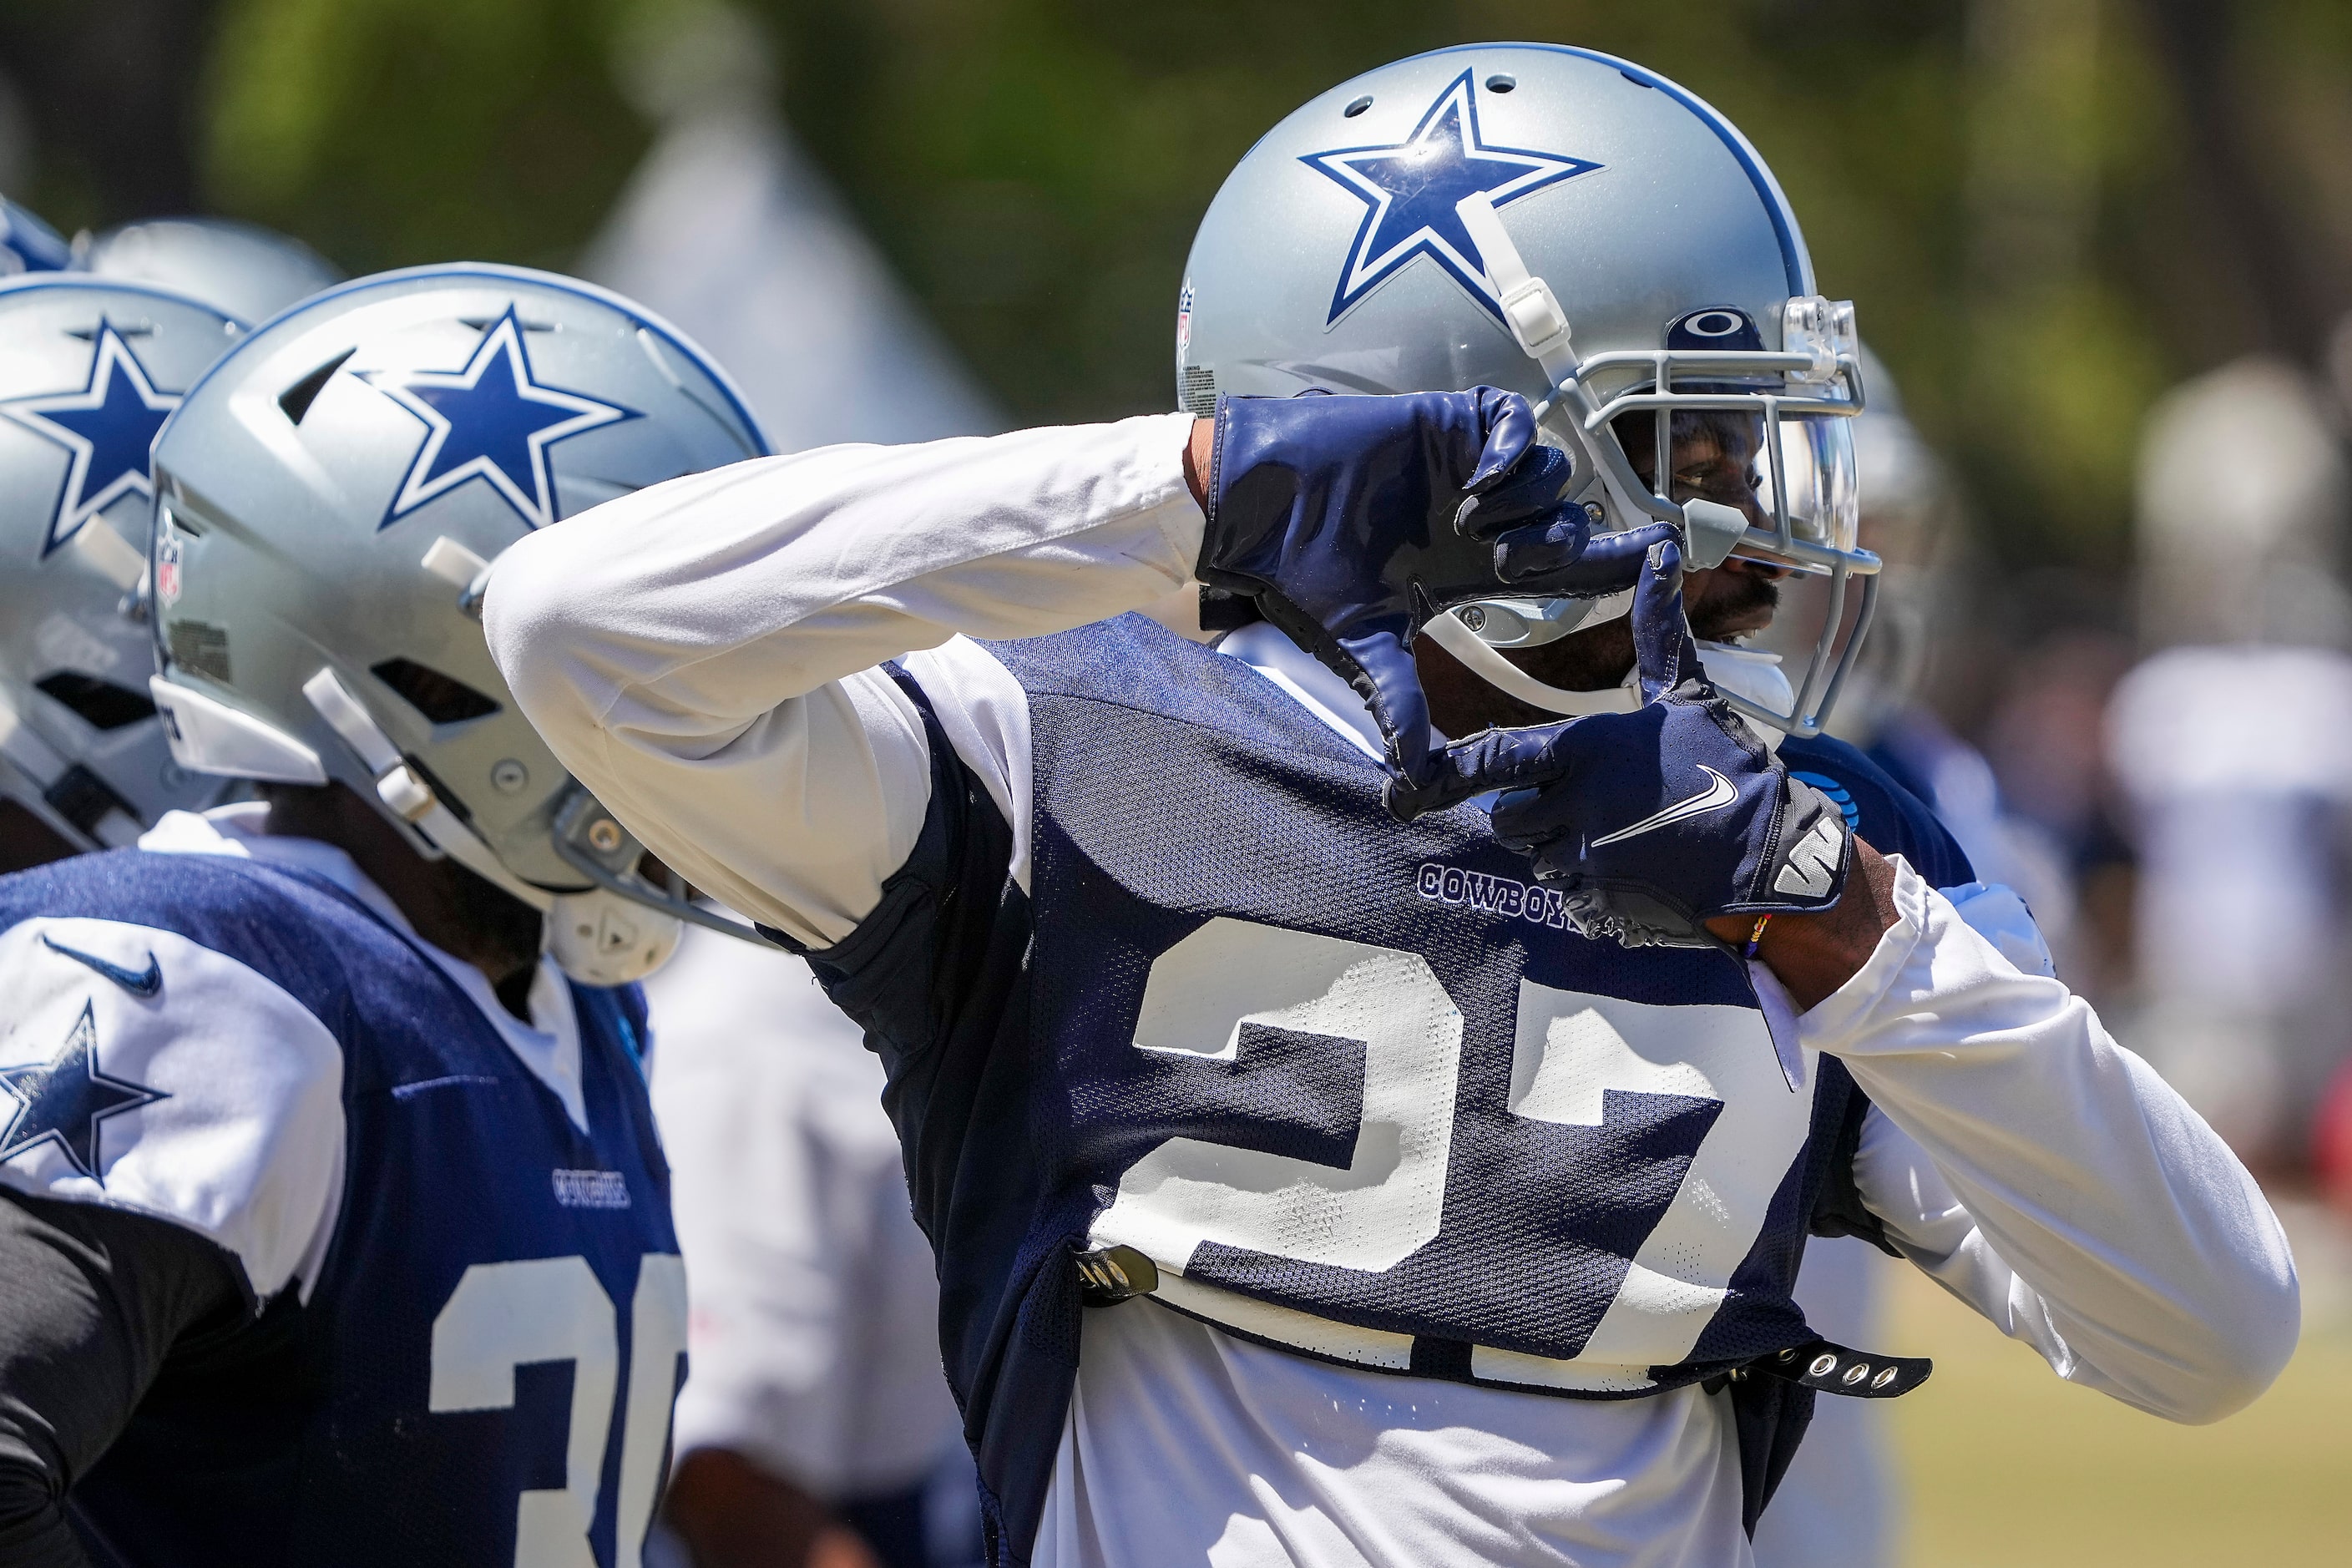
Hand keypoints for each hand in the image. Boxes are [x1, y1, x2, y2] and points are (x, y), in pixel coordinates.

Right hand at [1191, 391, 1670, 789]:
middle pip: (1570, 522)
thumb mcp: (1366, 652)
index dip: (1613, 568)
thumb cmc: (1306, 577)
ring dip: (1532, 507)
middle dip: (1577, 544)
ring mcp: (1467, 468)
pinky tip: (1479, 485)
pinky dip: (1511, 454)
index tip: (1661, 567)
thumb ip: (1402, 711)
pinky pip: (1514, 423)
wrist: (1258, 512)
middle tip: (1541, 561)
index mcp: (1473, 569)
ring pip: (1551, 474)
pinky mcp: (1448, 423)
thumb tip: (1416, 791)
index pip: (1564, 571)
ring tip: (1479, 529)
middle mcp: (1482, 519)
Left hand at [1386, 536, 1850, 951]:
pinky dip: (1580, 884)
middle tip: (1567, 801)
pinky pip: (1562, 890)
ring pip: (1533, 853)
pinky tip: (1620, 865)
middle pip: (1507, 814)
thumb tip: (1662, 551)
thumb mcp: (1686, 689)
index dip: (1462, 766)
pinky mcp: (1600, 894)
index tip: (1436, 771)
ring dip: (1553, 846)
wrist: (1766, 847)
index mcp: (1584, 747)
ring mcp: (1584, 852)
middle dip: (1527, 809)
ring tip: (1602, 831)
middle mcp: (1573, 800)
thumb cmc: (1725, 761)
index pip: (1495, 758)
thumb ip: (1656, 628)